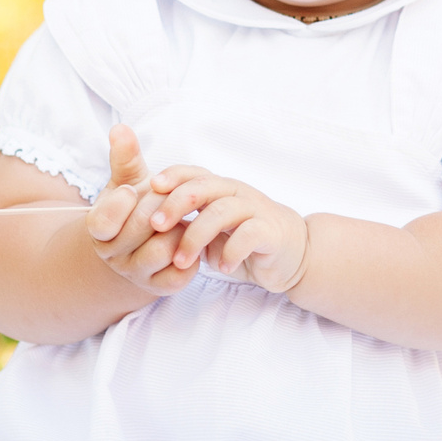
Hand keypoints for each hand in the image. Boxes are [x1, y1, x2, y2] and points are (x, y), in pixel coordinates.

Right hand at [85, 125, 197, 296]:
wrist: (139, 247)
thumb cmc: (133, 209)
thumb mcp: (126, 181)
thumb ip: (124, 157)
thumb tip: (120, 129)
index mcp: (99, 230)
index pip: (102, 221)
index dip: (120, 203)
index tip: (132, 190)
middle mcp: (114, 256)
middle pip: (141, 228)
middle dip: (160, 205)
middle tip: (170, 195)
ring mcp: (137, 274)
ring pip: (162, 251)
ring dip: (177, 228)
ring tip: (180, 217)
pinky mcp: (162, 287)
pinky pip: (180, 274)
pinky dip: (190, 254)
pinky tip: (189, 238)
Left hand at [141, 164, 309, 294]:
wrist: (293, 254)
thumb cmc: (245, 241)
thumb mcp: (211, 230)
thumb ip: (186, 224)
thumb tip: (148, 227)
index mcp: (220, 189)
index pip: (194, 172)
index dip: (173, 175)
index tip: (151, 187)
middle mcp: (237, 193)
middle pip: (204, 187)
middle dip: (176, 204)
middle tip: (156, 226)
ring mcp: (256, 210)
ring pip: (222, 211)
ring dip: (196, 236)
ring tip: (181, 261)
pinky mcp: (272, 232)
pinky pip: (249, 235)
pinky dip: (231, 252)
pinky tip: (221, 268)